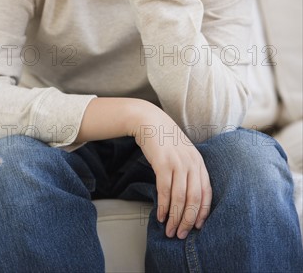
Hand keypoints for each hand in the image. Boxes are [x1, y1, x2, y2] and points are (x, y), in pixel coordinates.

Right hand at [131, 104, 211, 238]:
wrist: (149, 121)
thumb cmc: (166, 141)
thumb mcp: (183, 154)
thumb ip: (189, 171)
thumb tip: (188, 200)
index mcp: (200, 163)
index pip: (207, 193)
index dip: (203, 213)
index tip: (197, 227)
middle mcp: (192, 163)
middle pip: (194, 199)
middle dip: (188, 220)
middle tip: (181, 234)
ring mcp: (178, 163)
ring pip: (180, 197)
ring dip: (174, 217)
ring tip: (169, 230)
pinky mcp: (163, 163)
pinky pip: (164, 190)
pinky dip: (163, 206)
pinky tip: (160, 216)